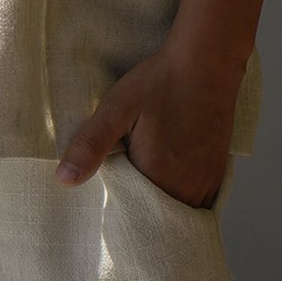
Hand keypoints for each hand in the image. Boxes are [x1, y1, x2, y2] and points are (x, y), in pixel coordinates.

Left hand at [55, 42, 241, 207]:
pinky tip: (169, 176)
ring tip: (145, 181)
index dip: (116, 208)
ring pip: (178, 212)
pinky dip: (181, 198)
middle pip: (156, 218)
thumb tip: (63, 179)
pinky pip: (198, 202)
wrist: (207, 62)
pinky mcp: (218, 173)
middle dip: (138, 210)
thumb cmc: (160, 82)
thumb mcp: (116, 108)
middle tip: (125, 182)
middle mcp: (188, 189)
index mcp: (159, 178)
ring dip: (161, 205)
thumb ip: (90, 145)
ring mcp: (207, 182)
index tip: (107, 192)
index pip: (131, 216)